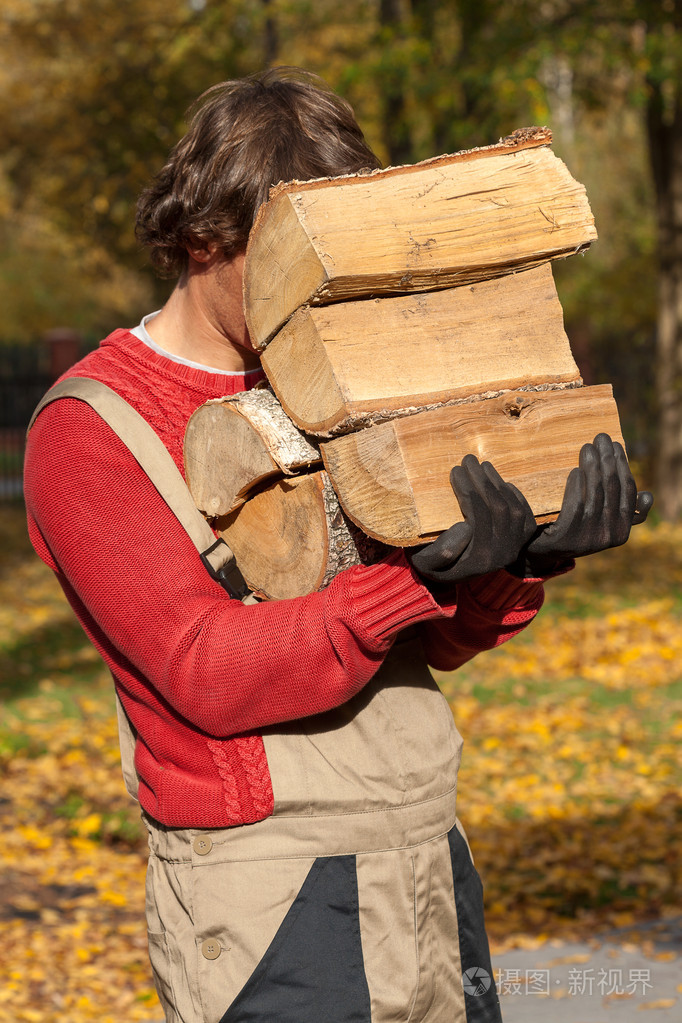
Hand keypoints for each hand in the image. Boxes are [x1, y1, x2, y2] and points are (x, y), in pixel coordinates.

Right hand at [409, 455, 536, 584]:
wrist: (455, 579)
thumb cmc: (435, 567)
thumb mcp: (426, 564)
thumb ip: (440, 552)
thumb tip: (465, 527)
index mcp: (481, 559)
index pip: (478, 515)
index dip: (467, 489)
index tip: (454, 471)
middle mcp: (503, 554)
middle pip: (497, 508)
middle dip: (482, 480)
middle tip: (467, 460)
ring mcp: (515, 547)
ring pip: (512, 508)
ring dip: (497, 483)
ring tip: (481, 465)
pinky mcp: (522, 541)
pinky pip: (525, 514)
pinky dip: (515, 495)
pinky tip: (501, 482)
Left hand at [519, 433, 652, 575]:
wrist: (541, 549)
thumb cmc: (575, 528)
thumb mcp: (602, 523)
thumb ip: (623, 511)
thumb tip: (647, 495)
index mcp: (622, 532)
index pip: (627, 492)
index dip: (623, 466)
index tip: (617, 445)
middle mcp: (608, 536)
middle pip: (611, 488)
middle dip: (608, 459)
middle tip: (601, 437)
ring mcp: (588, 538)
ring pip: (594, 494)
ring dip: (592, 467)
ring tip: (587, 448)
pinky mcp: (566, 537)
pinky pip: (576, 505)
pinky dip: (577, 486)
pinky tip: (575, 471)